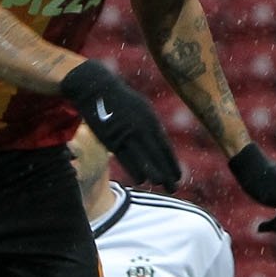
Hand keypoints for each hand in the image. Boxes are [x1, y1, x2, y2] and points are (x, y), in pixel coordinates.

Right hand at [60, 62, 181, 190]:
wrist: (97, 89)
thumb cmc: (121, 100)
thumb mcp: (141, 109)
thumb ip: (151, 126)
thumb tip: (159, 143)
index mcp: (150, 120)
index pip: (165, 148)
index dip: (172, 164)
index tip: (178, 176)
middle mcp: (141, 128)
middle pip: (157, 156)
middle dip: (167, 174)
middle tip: (174, 187)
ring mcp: (126, 134)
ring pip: (142, 160)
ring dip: (153, 174)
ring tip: (161, 185)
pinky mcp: (111, 139)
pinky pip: (125, 159)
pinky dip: (135, 170)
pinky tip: (141, 180)